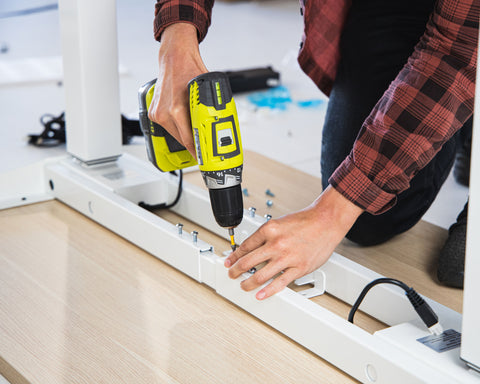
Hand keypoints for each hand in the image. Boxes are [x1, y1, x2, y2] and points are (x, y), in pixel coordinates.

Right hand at [148, 23, 207, 156]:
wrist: (174, 57)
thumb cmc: (190, 69)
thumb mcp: (206, 90)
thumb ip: (210, 109)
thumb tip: (220, 124)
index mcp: (176, 110)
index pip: (188, 140)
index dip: (198, 152)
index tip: (205, 158)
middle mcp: (164, 113)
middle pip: (182, 140)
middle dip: (195, 145)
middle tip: (206, 150)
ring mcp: (157, 113)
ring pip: (175, 134)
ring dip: (186, 136)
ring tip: (198, 135)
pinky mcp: (154, 113)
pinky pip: (169, 126)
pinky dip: (178, 127)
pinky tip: (186, 123)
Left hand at [224, 186, 363, 299]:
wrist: (326, 222)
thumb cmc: (305, 221)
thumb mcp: (279, 222)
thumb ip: (266, 236)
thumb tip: (252, 248)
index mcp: (269, 229)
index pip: (245, 246)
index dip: (234, 256)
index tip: (229, 261)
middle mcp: (276, 243)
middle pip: (248, 262)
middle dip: (236, 270)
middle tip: (232, 274)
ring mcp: (287, 257)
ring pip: (260, 275)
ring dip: (248, 283)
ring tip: (243, 285)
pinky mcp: (298, 268)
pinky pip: (279, 283)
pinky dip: (267, 291)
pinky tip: (260, 294)